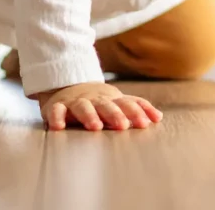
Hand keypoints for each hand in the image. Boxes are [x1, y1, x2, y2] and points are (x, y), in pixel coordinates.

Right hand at [38, 82, 162, 130]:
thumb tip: (159, 117)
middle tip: (123, 125)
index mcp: (111, 99)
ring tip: (95, 127)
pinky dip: (57, 117)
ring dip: (89, 115)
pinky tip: (59, 127)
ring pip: (83, 107)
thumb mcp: (117, 101)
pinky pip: (56, 111)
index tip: (146, 123)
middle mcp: (95, 99)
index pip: (126, 103)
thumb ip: (136, 108)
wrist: (69, 86)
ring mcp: (76, 102)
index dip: (136, 112)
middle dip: (115, 114)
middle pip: (106, 105)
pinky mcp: (58, 106)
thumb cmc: (99, 100)